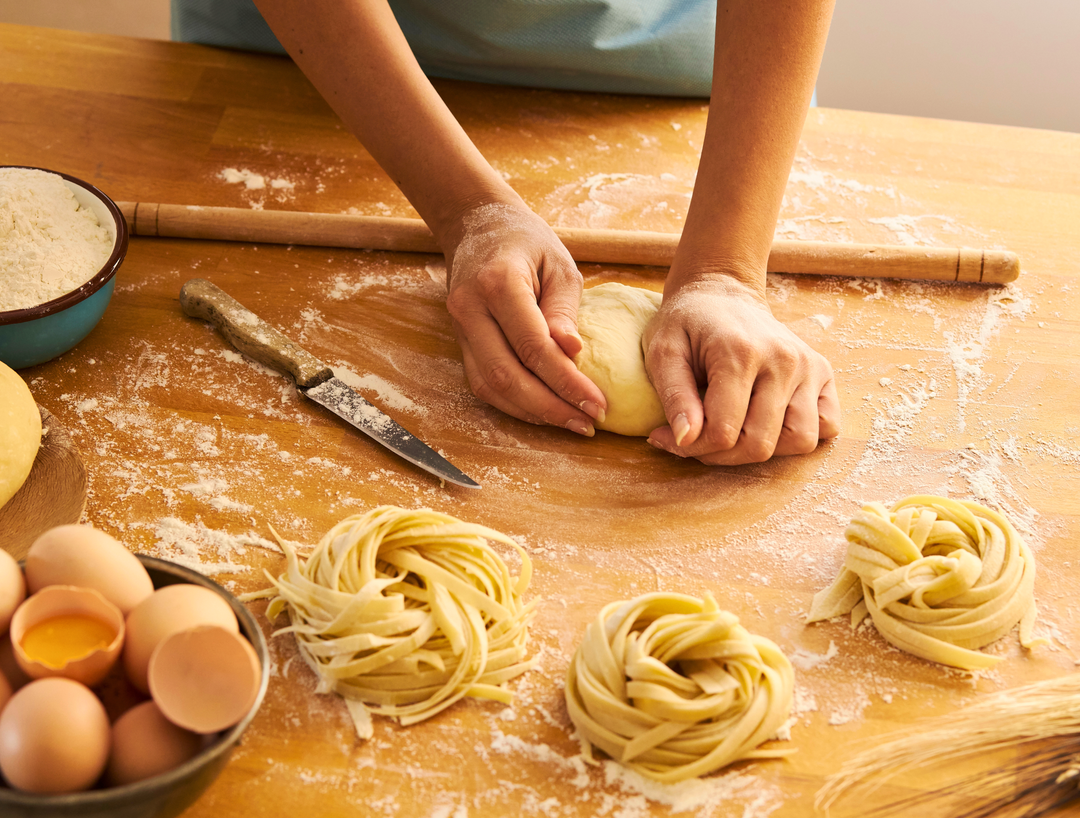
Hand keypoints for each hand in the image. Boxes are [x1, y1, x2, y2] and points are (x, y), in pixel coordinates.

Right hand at [443, 203, 606, 434]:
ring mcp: (459, 327)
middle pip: (507, 375)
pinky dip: (514, 403)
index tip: (598, 403)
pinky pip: (483, 383)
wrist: (478, 226)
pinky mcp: (460, 341)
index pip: (533, 346)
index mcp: (499, 283)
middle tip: (587, 423)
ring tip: (571, 421)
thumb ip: (564, 310)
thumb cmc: (527, 242)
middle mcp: (470, 309)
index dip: (566, 381)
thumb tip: (573, 352)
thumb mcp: (559, 264)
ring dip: (532, 412)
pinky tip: (544, 410)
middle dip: (550, 407)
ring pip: (490, 386)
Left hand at [642, 276, 839, 464]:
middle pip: (760, 444)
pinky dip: (798, 435)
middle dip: (722, 455)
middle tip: (696, 439)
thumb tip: (685, 439)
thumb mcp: (663, 352)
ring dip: (762, 448)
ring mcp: (808, 366)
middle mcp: (783, 360)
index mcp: (740, 353)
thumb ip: (674, 397)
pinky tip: (766, 421)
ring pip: (799, 441)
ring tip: (733, 431)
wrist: (721, 293)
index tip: (668, 438)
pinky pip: (827, 425)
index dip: (692, 447)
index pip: (724, 431)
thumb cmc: (687, 324)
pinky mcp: (823, 372)